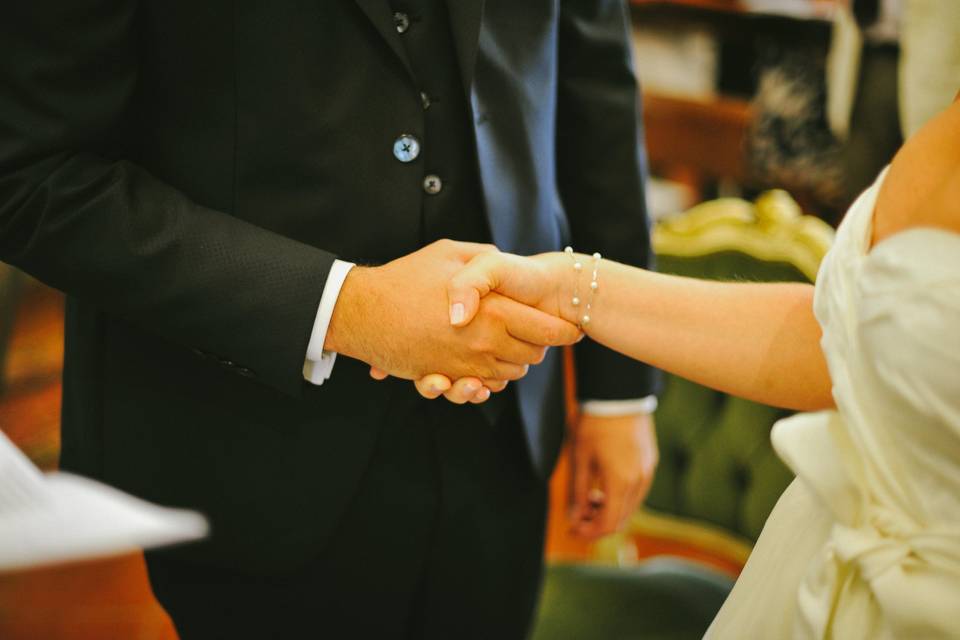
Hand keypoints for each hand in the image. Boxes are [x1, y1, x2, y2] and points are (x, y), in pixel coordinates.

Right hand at [326, 240, 580, 381]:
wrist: (362, 313)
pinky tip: (486, 361)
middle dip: (539, 346)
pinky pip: (482, 387)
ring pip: (510, 375)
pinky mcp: (446, 378)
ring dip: (515, 363)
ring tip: (511, 344)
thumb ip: (484, 259)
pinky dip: (490, 378)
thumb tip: (503, 260)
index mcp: (493, 311)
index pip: (547, 330)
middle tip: (538, 332)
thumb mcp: (448, 253)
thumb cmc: (404, 279)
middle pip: (533, 356)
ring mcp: (465, 366)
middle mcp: (484, 343)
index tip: (572, 329)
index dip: (565, 332)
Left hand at [568, 412, 657, 538]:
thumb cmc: (595, 425)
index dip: (589, 532)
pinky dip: (620, 498)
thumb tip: (574, 519)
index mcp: (620, 482)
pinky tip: (604, 486)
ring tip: (589, 498)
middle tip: (577, 517)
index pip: (608, 524)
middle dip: (597, 523)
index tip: (572, 530)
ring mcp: (647, 472)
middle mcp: (639, 482)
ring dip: (609, 510)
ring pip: (630, 507)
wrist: (618, 396)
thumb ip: (577, 493)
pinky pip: (636, 492)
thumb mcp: (580, 459)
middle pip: (621, 519)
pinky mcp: (650, 463)